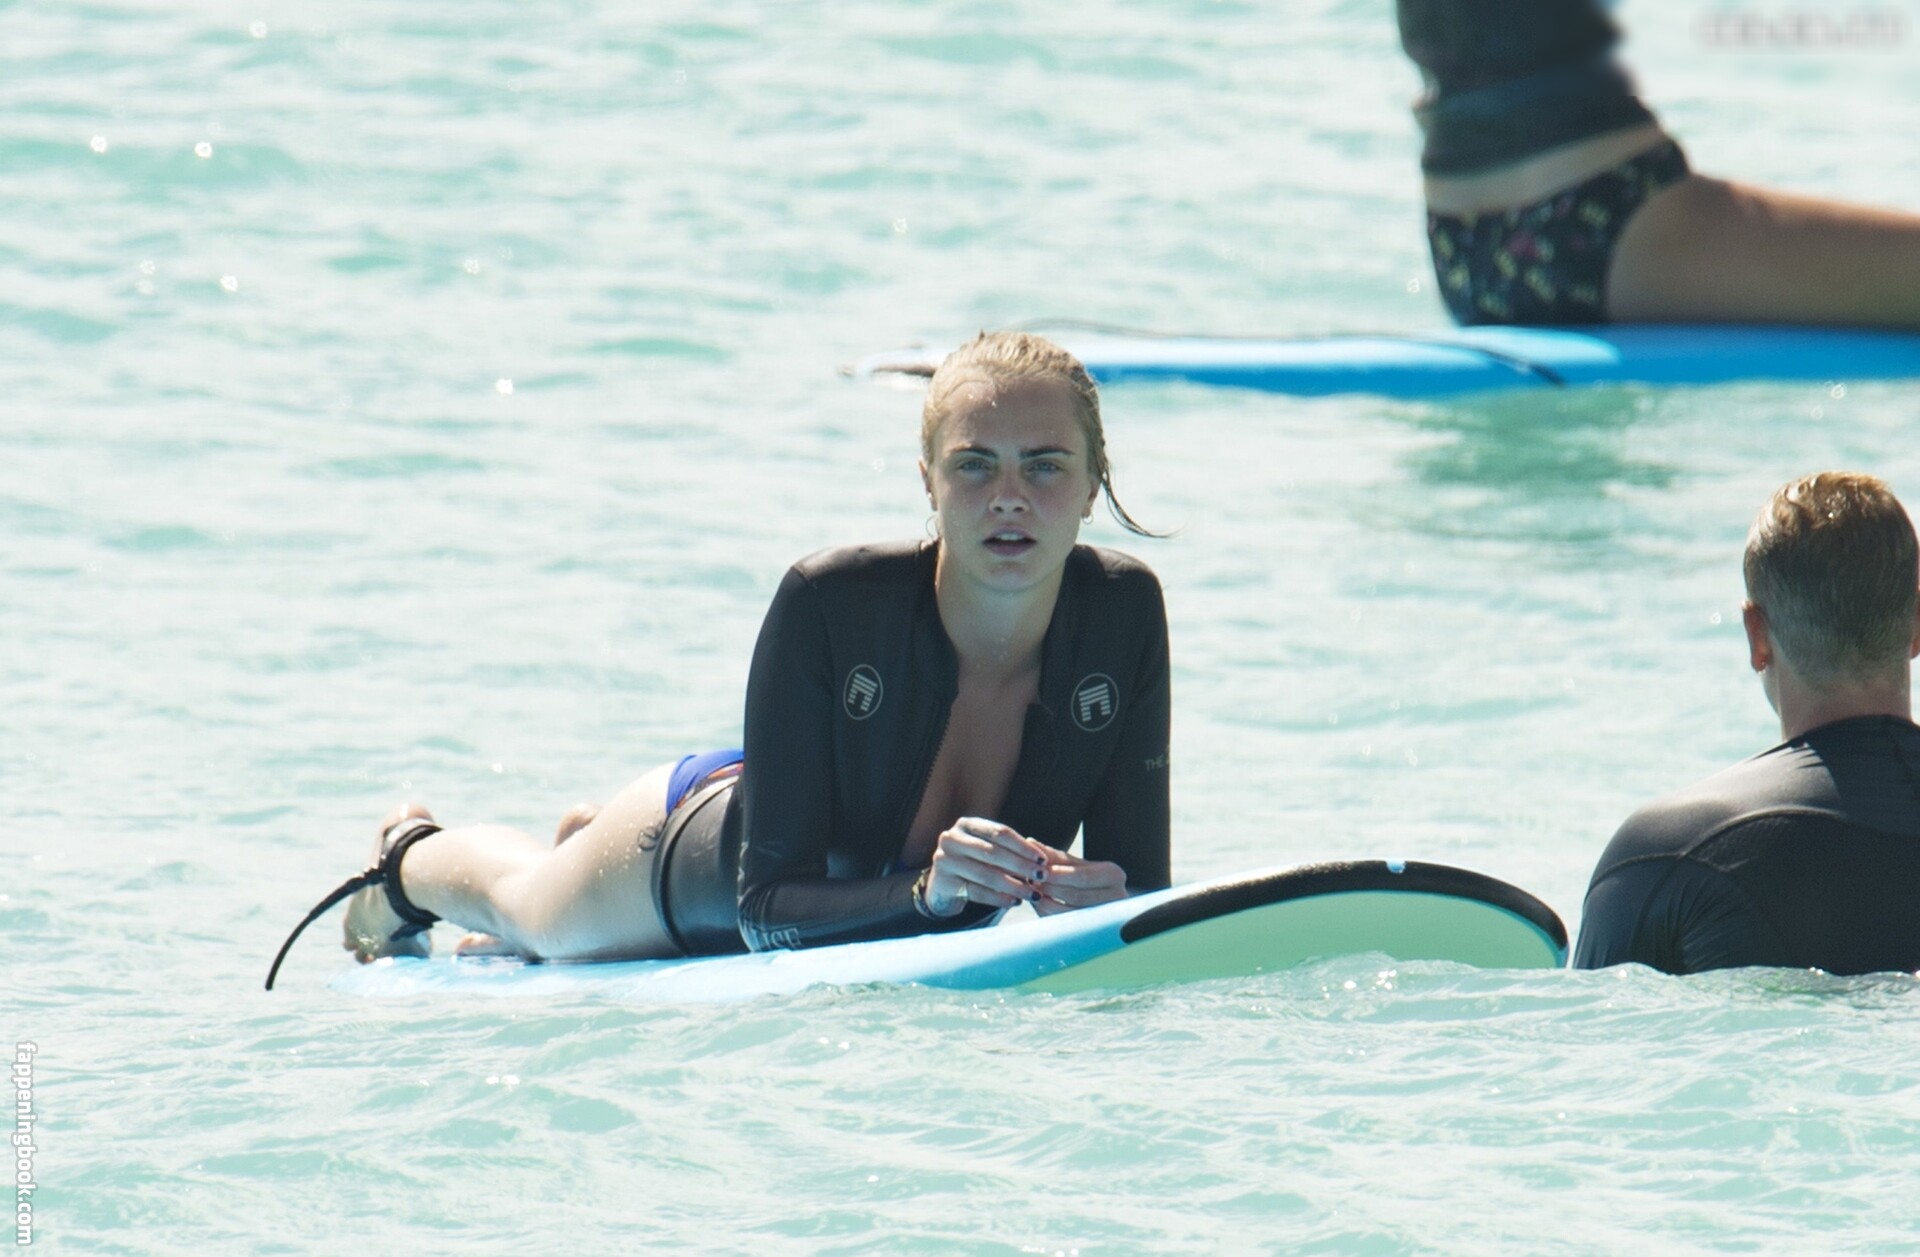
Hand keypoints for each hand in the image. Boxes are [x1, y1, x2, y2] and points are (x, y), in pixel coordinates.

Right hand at [923, 817, 1050, 915]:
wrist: (943, 886)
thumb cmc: (974, 864)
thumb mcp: (988, 850)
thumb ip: (1009, 851)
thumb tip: (1041, 861)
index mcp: (967, 824)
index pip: (1000, 833)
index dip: (1023, 847)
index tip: (1042, 860)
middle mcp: (952, 838)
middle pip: (993, 852)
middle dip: (1021, 866)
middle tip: (1041, 877)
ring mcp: (944, 859)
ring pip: (986, 874)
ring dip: (1014, 885)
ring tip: (1032, 894)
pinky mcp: (943, 882)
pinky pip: (976, 892)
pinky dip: (998, 898)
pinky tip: (1014, 902)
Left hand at [1026, 843, 1128, 916]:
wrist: (1103, 898)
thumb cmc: (1086, 876)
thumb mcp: (1074, 864)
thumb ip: (1053, 855)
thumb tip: (1030, 842)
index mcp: (1113, 875)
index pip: (1082, 876)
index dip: (1058, 875)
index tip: (1037, 872)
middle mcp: (1116, 896)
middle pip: (1076, 896)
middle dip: (1050, 889)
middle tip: (1030, 883)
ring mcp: (1106, 916)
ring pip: (1070, 913)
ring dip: (1046, 903)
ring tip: (1031, 893)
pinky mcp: (1094, 930)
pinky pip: (1067, 924)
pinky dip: (1050, 914)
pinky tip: (1038, 905)